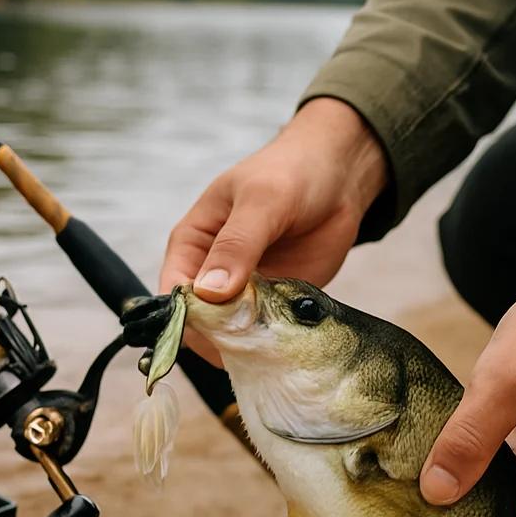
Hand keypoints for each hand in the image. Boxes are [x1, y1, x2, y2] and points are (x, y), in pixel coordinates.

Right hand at [159, 98, 387, 341]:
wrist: (341, 175)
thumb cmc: (292, 172)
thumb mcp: (263, 201)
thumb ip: (237, 244)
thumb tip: (209, 292)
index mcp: (193, 244)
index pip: (174, 293)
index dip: (189, 317)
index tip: (218, 328)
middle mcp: (211, 272)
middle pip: (200, 323)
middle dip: (221, 336)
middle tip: (253, 339)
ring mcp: (243, 291)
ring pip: (232, 334)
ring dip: (249, 343)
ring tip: (273, 342)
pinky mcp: (273, 303)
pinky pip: (265, 333)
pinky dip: (273, 342)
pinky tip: (288, 339)